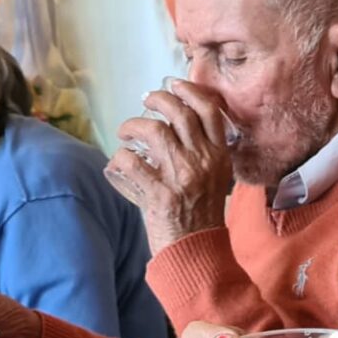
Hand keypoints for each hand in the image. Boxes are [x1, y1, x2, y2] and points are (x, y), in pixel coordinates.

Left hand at [105, 79, 233, 254]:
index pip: (210, 110)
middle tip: (146, 100)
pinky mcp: (159, 194)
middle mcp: (203, 162)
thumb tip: (173, 127)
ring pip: (152, 130)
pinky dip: (119, 159)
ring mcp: (181, 177)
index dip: (190, 91)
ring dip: (132, 126)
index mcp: (220, 156)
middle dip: (158, 99)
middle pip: (179, 113)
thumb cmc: (202, 217)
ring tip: (125, 132)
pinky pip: (131, 162)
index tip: (174, 84)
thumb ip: (201, 154)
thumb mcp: (214, 180)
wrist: (198, 253)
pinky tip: (118, 163)